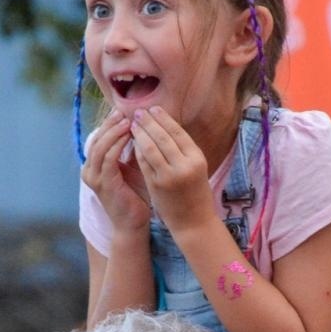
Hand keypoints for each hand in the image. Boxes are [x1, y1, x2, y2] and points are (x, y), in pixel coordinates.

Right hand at [81, 110, 150, 233]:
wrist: (133, 223)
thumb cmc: (135, 196)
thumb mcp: (132, 168)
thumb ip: (130, 150)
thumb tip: (139, 126)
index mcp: (93, 166)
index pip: (98, 138)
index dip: (109, 124)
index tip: (123, 111)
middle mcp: (89, 171)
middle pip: (96, 140)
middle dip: (110, 124)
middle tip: (124, 111)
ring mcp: (94, 178)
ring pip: (100, 147)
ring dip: (114, 132)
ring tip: (128, 121)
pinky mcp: (104, 184)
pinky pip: (108, 158)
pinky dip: (118, 144)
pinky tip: (130, 135)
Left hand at [132, 107, 213, 231]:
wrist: (194, 223)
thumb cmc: (196, 194)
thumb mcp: (196, 168)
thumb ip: (182, 151)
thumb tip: (165, 127)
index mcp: (197, 158)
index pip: (177, 132)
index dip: (163, 118)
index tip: (153, 108)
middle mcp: (184, 165)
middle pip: (163, 137)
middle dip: (148, 122)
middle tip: (138, 112)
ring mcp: (169, 175)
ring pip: (150, 148)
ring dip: (140, 133)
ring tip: (133, 124)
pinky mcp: (156, 185)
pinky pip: (144, 162)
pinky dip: (137, 150)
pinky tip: (133, 142)